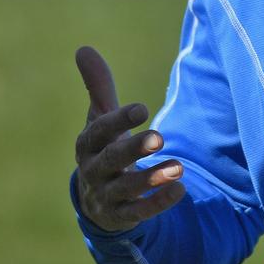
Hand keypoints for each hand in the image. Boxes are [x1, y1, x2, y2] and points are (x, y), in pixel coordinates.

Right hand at [73, 45, 184, 232]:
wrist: (97, 199)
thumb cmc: (103, 147)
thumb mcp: (100, 119)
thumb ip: (98, 87)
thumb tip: (83, 48)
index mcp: (87, 144)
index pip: (99, 131)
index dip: (119, 120)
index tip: (143, 108)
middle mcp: (93, 170)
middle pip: (112, 159)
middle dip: (134, 149)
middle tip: (160, 137)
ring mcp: (106, 195)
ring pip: (128, 189)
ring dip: (153, 179)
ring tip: (180, 167)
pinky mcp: (122, 216)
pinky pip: (139, 212)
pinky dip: (158, 203)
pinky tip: (180, 189)